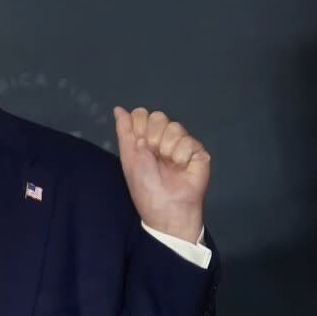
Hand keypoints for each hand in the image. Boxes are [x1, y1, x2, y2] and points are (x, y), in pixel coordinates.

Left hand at [113, 107, 210, 242]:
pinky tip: (181, 168)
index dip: (139, 125)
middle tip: (153, 156)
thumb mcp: (128, 158)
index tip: (139, 143)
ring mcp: (181, 143)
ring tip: (168, 164)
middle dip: (152, 137)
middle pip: (158, 116)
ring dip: (166, 148)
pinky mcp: (198, 152)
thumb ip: (124, 131)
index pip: (142, 114)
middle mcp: (163, 138)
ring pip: (174, 127)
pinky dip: (181, 156)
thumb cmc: (145, 185)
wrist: (166, 206)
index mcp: (145, 138)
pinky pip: (189, 141)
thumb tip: (118, 109)